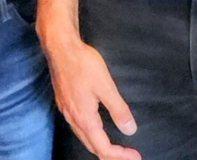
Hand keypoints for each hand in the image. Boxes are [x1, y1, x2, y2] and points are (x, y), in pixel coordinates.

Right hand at [44, 32, 139, 159]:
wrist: (60, 47)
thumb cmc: (83, 64)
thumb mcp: (106, 87)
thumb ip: (118, 110)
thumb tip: (129, 130)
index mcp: (84, 118)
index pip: (103, 148)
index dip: (120, 155)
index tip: (135, 156)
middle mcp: (73, 118)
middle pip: (92, 147)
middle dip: (111, 155)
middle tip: (129, 155)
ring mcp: (66, 111)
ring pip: (84, 138)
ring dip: (100, 146)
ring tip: (115, 148)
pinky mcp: (64, 103)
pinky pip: (78, 127)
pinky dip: (90, 135)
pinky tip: (96, 128)